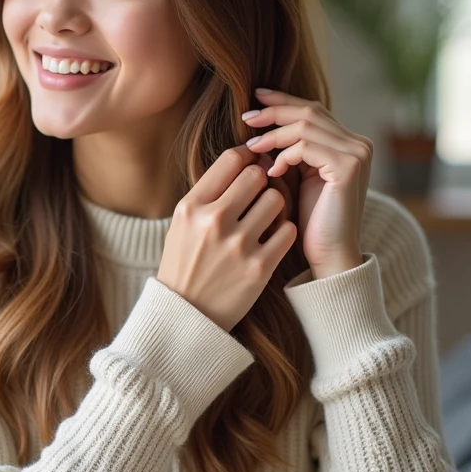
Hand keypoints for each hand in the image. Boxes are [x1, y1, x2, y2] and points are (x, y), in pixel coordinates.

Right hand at [157, 145, 297, 331]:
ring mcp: (237, 245)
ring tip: (266, 215)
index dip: (247, 156)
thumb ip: (208, 193)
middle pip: (256, 175)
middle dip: (262, 178)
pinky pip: (287, 231)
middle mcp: (213, 222)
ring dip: (275, 204)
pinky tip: (273, 237)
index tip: (251, 162)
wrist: (187, 314)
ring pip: (276, 200)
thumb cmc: (185, 262)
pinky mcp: (259, 267)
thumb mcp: (182, 223)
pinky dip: (284, 231)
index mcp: (191, 207)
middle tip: (261, 189)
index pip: (230, 160)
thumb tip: (243, 161)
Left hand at [242, 88, 370, 278]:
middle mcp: (359, 144)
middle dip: (274, 112)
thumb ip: (291, 149)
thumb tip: (261, 122)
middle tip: (246, 117)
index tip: (255, 98)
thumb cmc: (311, 220)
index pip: (313, 110)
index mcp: (349, 143)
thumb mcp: (299, 175)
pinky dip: (284, 155)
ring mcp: (358, 154)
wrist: (330, 254)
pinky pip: (307, 147)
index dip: (284, 101)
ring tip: (252, 147)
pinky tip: (272, 171)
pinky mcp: (349, 167)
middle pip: (309, 111)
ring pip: (305, 126)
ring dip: (273, 135)